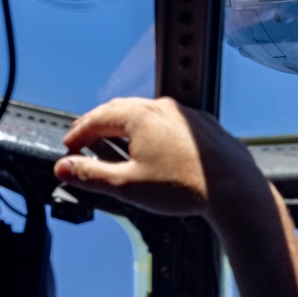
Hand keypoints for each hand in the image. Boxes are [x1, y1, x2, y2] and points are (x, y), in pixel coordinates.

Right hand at [53, 97, 268, 222]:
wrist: (234, 189)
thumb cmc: (183, 186)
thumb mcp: (127, 185)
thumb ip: (91, 175)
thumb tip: (63, 169)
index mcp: (139, 116)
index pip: (96, 118)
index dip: (78, 134)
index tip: (68, 148)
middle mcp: (162, 108)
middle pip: (120, 111)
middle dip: (99, 126)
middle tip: (84, 141)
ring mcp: (185, 115)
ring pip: (146, 116)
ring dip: (125, 128)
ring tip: (114, 145)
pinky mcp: (203, 126)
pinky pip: (168, 124)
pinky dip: (151, 133)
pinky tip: (152, 150)